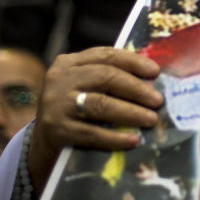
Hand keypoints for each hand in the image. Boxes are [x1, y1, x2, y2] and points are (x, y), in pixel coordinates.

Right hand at [28, 47, 162, 190]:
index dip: (133, 62)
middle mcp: (59, 79)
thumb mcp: (85, 87)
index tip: (155, 72)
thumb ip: (109, 79)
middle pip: (105, 77)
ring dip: (130, 112)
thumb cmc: (74, 110)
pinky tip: (133, 140)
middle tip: (158, 100)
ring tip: (151, 119)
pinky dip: (115, 137)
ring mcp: (55, 104)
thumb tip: (151, 82)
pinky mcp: (55, 129)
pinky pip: (91, 133)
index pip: (106, 55)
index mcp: (69, 63)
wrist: (42, 143)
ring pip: (100, 104)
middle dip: (136, 89)